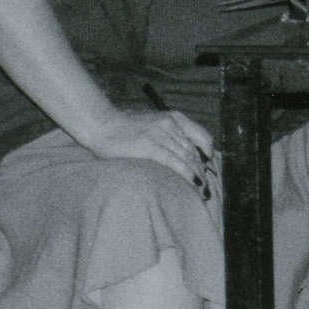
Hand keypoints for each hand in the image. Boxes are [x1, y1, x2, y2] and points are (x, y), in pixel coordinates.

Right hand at [79, 105, 216, 197]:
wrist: (100, 123)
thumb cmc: (122, 126)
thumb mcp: (152, 122)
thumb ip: (167, 132)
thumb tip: (182, 151)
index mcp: (173, 118)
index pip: (201, 136)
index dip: (208, 153)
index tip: (207, 166)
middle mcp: (170, 125)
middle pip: (195, 151)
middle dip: (203, 171)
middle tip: (207, 187)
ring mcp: (160, 134)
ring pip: (188, 157)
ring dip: (198, 176)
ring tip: (202, 191)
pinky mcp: (149, 146)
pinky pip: (174, 162)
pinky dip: (187, 173)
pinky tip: (193, 183)